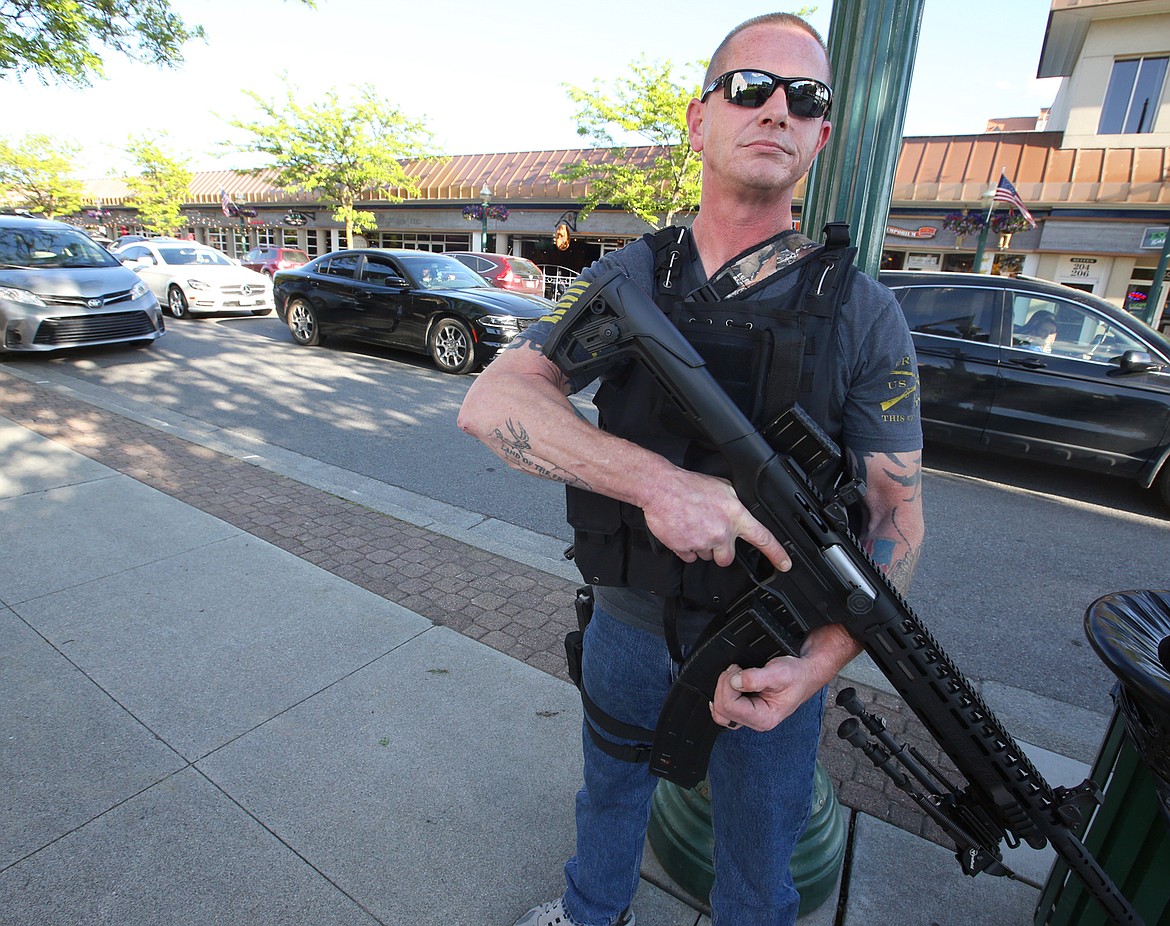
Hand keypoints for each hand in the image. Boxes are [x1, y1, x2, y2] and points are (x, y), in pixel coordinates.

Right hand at [641, 468, 790, 572]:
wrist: (661, 488)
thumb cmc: (689, 485)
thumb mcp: (722, 487)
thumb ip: (735, 503)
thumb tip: (740, 511)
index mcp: (735, 515)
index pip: (762, 538)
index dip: (776, 554)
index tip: (784, 564)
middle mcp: (721, 532)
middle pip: (727, 558)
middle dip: (720, 552)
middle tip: (711, 536)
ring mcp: (702, 542)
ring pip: (706, 556)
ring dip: (701, 546)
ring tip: (692, 525)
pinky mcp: (684, 548)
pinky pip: (689, 556)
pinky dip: (686, 547)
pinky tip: (682, 531)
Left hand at [708, 656, 819, 732]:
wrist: (804, 674)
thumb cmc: (796, 676)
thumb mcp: (779, 673)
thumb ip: (755, 678)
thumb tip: (735, 681)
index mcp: (763, 718)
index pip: (730, 706)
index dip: (728, 684)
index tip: (738, 669)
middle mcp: (755, 721)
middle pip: (722, 710)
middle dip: (723, 686)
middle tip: (736, 670)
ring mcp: (749, 717)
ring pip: (720, 712)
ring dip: (722, 690)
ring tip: (734, 676)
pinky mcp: (745, 711)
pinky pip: (724, 710)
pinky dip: (722, 695)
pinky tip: (729, 685)